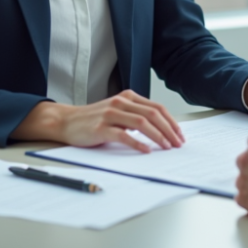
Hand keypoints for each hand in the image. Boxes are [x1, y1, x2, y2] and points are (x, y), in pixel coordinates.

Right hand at [13, 90, 184, 152]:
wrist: (67, 121)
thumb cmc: (94, 119)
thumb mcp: (118, 112)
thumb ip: (135, 116)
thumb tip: (161, 130)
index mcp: (128, 97)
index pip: (157, 108)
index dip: (171, 121)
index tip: (180, 135)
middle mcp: (121, 102)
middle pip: (153, 114)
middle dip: (169, 130)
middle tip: (178, 143)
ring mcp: (111, 113)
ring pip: (141, 122)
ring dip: (158, 136)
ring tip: (166, 147)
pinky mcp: (101, 127)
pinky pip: (123, 135)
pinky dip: (138, 143)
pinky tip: (146, 150)